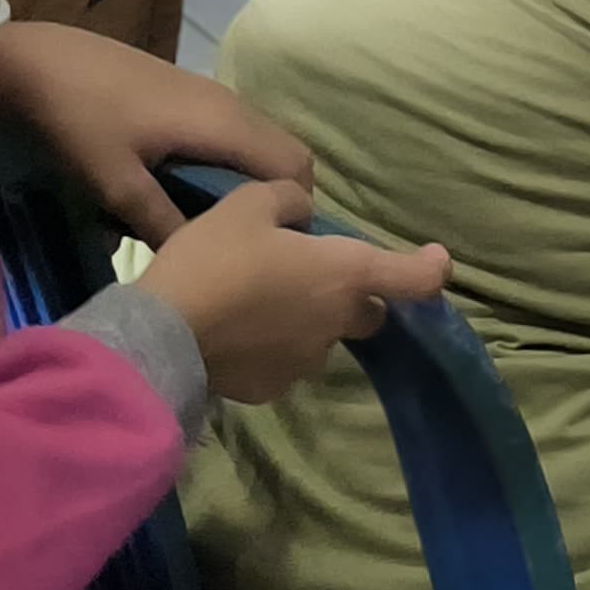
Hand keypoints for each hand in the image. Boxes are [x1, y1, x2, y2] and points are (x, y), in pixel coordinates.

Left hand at [0, 22, 313, 246]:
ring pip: (261, 142)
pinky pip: (236, 133)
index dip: (295, 207)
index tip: (271, 247)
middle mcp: (232, 105)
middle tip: (248, 239)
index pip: (294, 167)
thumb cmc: (81, 121)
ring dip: (254, 180)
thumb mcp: (115, 183)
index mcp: (224, 124)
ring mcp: (213, 95)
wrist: (43, 64)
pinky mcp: (192, 94)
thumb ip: (161, 222)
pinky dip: (234, 164)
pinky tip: (192, 188)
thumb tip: (198, 257)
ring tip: (220, 221)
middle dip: (280, 196)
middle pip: (286, 152)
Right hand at [135, 178, 452, 404]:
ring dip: (304, 323)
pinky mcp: (266, 390)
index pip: (416, 279)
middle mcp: (336, 323)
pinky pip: (282, 364)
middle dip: (350, 295)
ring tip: (254, 305)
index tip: (433, 259)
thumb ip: (289, 200)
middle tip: (308, 275)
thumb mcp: (248, 204)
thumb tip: (302, 216)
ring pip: (320, 339)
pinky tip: (232, 334)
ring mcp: (303, 362)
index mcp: (346, 274)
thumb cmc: (212, 262)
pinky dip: (269, 349)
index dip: (431, 268)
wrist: (156, 340)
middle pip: (367, 311)